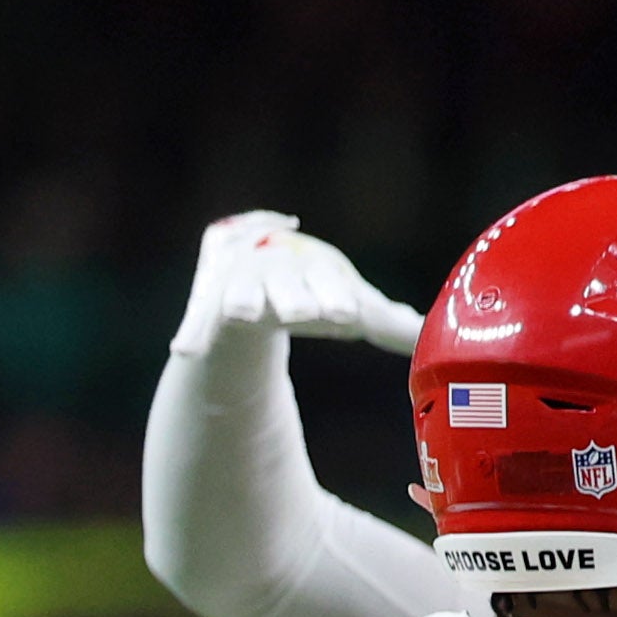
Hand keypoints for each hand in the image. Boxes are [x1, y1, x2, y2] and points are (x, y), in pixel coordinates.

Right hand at [172, 210, 421, 361]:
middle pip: (286, 285)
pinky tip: (186, 352)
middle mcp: (277, 272)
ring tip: (243, 311)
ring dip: (243, 300)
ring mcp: (241, 284)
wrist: (258, 264)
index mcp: (316, 271)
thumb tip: (430, 334)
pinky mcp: (209, 304)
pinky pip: (199, 320)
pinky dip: (194, 334)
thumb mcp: (348, 303)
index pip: (328, 282)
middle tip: (300, 311)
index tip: (345, 314)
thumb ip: (385, 321)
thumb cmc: (314, 287)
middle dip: (293, 296)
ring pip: (241, 292)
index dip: (335, 296)